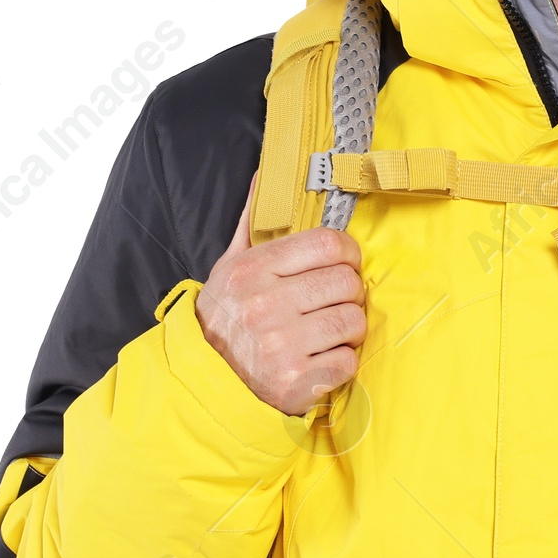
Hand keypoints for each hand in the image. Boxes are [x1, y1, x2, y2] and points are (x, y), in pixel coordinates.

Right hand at [195, 175, 366, 415]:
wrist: (204, 379)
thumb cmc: (227, 316)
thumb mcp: (230, 265)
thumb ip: (253, 222)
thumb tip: (267, 174)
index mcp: (253, 270)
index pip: (329, 244)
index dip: (348, 253)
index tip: (342, 264)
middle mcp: (265, 306)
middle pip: (348, 283)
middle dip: (349, 293)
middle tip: (333, 301)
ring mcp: (280, 346)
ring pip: (354, 322)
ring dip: (349, 328)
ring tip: (327, 331)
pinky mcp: (294, 383)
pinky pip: (348, 362)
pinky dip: (341, 362)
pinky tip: (320, 359)